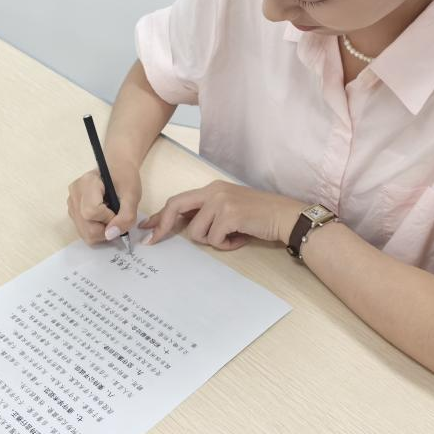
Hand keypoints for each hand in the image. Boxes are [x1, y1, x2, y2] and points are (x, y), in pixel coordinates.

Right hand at [66, 159, 141, 244]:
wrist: (117, 167)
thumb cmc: (125, 177)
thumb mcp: (132, 195)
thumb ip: (126, 216)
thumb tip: (111, 235)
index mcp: (87, 183)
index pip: (91, 212)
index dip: (108, 218)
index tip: (118, 211)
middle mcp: (74, 194)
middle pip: (86, 227)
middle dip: (106, 229)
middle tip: (116, 216)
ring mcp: (71, 203)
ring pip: (84, 232)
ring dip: (102, 231)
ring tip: (110, 216)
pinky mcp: (72, 211)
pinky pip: (83, 231)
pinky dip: (96, 230)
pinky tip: (103, 217)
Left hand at [140, 180, 301, 250]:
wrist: (286, 216)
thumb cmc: (260, 216)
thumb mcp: (230, 208)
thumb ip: (208, 213)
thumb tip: (186, 228)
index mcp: (212, 188)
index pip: (179, 200)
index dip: (161, 215)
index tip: (148, 227)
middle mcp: (214, 191)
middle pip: (176, 207)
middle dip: (164, 225)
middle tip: (154, 240)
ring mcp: (221, 202)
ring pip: (197, 232)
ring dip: (214, 241)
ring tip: (233, 236)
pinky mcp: (230, 215)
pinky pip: (214, 240)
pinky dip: (227, 245)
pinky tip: (241, 238)